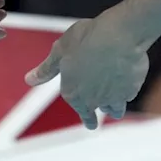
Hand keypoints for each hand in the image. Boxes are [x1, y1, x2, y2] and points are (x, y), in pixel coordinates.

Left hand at [25, 13, 149, 128]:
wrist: (117, 36)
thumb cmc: (86, 39)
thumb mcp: (60, 51)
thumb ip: (46, 69)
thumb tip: (29, 80)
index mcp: (73, 93)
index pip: (81, 112)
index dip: (87, 118)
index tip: (91, 124)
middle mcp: (93, 100)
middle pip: (98, 110)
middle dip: (98, 112)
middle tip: (100, 118)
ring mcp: (113, 96)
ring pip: (115, 108)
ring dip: (114, 107)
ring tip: (116, 105)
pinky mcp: (131, 89)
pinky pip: (129, 94)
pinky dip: (128, 90)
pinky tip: (128, 81)